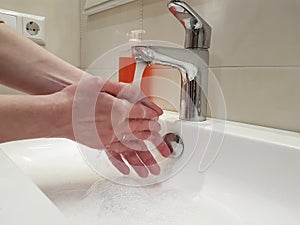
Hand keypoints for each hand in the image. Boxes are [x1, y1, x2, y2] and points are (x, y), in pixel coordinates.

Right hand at [55, 75, 170, 176]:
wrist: (56, 115)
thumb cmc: (74, 99)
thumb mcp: (99, 84)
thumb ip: (119, 88)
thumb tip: (135, 91)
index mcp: (118, 109)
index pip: (141, 112)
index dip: (151, 113)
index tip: (157, 114)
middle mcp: (116, 125)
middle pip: (140, 128)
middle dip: (152, 129)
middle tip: (158, 130)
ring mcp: (109, 137)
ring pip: (133, 143)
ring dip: (145, 150)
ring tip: (154, 152)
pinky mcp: (101, 144)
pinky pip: (118, 153)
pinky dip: (127, 159)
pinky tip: (130, 166)